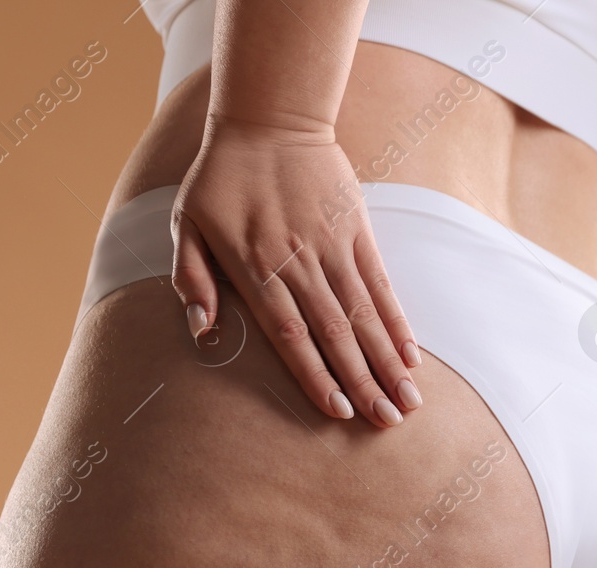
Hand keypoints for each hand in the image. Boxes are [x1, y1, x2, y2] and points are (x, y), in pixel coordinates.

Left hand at [170, 115, 421, 428]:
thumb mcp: (186, 224)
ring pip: (364, 315)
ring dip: (387, 361)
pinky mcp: (357, 231)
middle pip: (335, 334)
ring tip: (407, 399)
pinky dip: (397, 321)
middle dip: (363, 382)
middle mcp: (298, 264)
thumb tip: (200, 331)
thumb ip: (192, 279)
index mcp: (256, 269)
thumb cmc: (221, 176)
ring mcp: (332, 248)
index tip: (337, 412)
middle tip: (386, 422)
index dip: (316, 376)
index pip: (290, 336)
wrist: (269, 117)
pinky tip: (411, 353)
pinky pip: (380, 284)